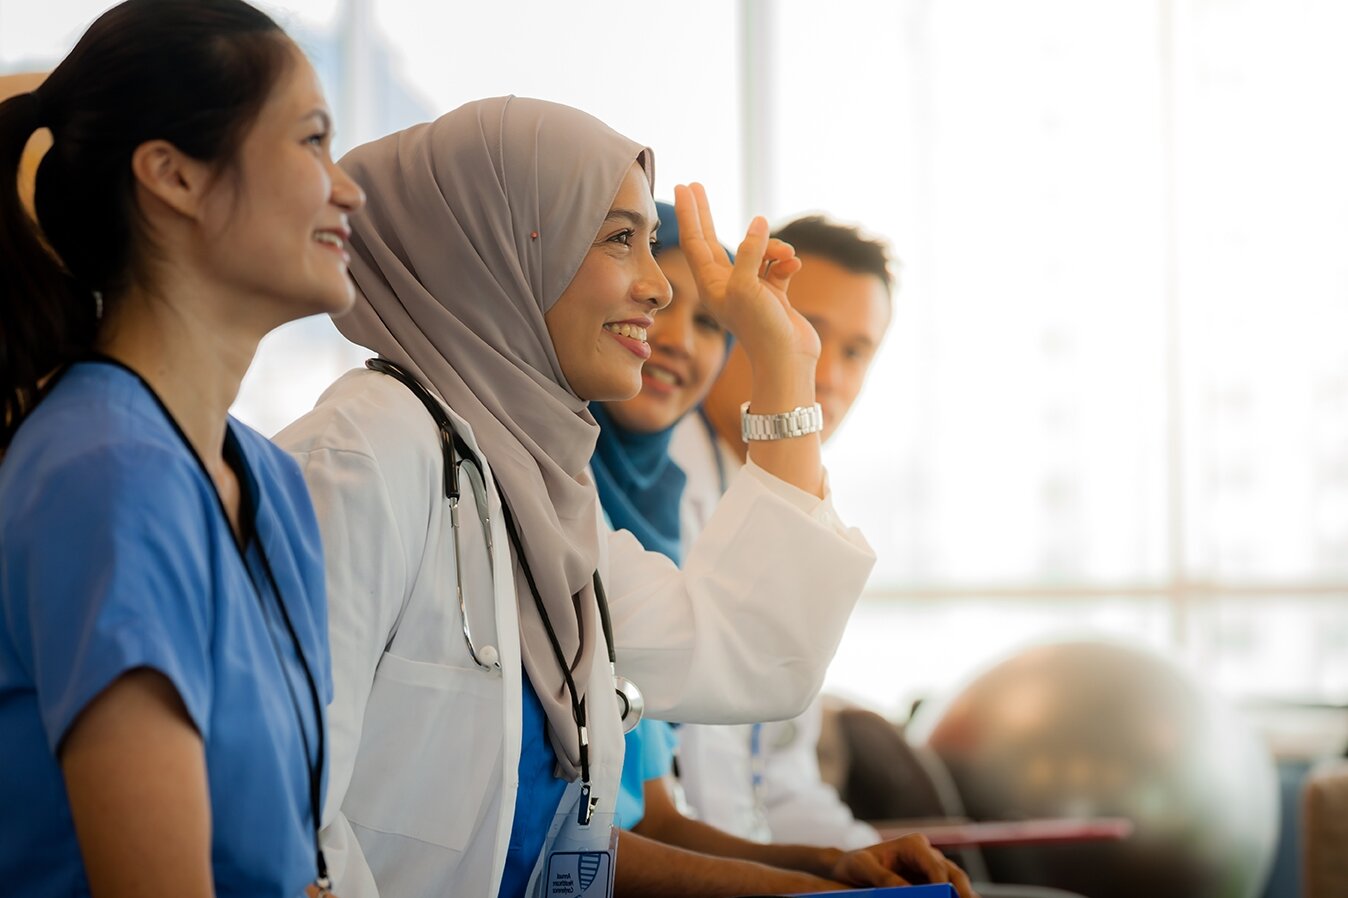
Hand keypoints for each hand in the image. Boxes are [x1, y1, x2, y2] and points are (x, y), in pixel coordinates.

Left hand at [672, 183, 819, 365]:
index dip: (688, 214)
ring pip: (757, 251)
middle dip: (706, 214)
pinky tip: (794, 268)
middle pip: (712, 240)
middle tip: (696, 186)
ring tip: (786, 256)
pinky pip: (777, 265)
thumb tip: (758, 223)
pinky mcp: (772, 294)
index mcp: (711, 285)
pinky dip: (786, 262)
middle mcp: (727, 285)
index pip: (694, 241)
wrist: (787, 360)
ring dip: (773, 246)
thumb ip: (750, 251)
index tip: (682, 187)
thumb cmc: (760, 328)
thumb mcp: (746, 286)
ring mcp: (750, 289)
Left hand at [829, 833, 977, 897]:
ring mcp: (931, 868)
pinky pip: (948, 891)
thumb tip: (906, 891)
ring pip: (956, 883)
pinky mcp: (930, 882)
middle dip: (963, 892)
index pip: (935, 866)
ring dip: (964, 896)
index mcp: (913, 845)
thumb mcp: (861, 866)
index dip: (944, 884)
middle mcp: (927, 854)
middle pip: (953, 874)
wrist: (849, 868)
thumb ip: (882, 877)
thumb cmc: (854, 864)